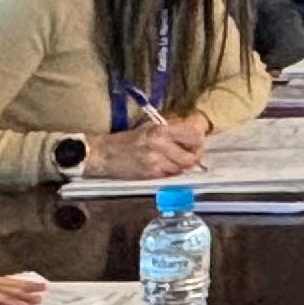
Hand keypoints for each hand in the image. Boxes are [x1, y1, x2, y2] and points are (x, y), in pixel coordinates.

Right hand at [74, 116, 205, 182]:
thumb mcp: (149, 128)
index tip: (197, 141)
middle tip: (191, 154)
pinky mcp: (151, 176)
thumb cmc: (127, 139)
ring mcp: (156, 163)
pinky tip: (166, 167)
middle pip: (191, 157)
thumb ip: (170, 131)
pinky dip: (172, 173)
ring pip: (182, 169)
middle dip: (194, 156)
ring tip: (176, 160)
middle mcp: (160, 147)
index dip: (199, 140)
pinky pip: (171, 176)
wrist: (104, 154)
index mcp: (160, 131)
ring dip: (183, 166)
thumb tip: (192, 134)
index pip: (193, 136)